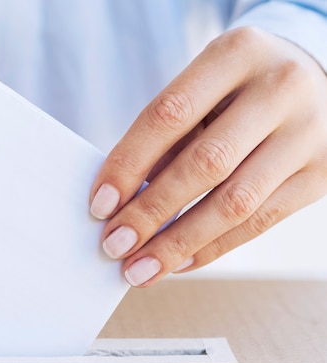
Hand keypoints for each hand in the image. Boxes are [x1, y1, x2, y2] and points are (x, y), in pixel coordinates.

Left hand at [89, 27, 326, 286]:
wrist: (315, 80)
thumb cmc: (237, 88)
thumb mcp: (202, 88)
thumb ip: (168, 135)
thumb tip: (121, 202)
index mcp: (237, 54)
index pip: (168, 115)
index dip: (129, 163)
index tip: (99, 205)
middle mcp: (280, 89)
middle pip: (204, 163)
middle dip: (151, 212)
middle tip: (114, 245)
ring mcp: (308, 134)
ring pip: (235, 203)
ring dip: (178, 243)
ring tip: (140, 268)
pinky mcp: (321, 175)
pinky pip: (260, 223)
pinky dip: (213, 248)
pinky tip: (178, 261)